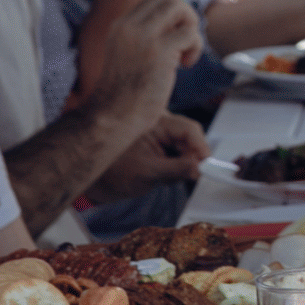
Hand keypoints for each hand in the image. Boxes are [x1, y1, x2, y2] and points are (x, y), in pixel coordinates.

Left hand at [86, 112, 208, 204]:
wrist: (96, 181)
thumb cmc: (114, 172)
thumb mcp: (148, 172)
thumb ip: (178, 169)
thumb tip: (201, 169)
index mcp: (155, 123)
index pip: (188, 129)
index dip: (201, 147)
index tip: (207, 165)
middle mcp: (161, 125)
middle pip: (190, 138)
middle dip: (193, 158)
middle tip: (194, 176)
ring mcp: (162, 136)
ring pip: (187, 148)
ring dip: (185, 164)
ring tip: (167, 177)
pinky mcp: (162, 146)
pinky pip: (180, 155)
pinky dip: (177, 167)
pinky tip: (164, 175)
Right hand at [90, 0, 202, 133]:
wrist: (113, 118)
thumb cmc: (126, 93)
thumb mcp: (130, 54)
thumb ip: (147, 35)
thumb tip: (179, 21)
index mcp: (120, 25)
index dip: (174, 15)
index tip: (175, 37)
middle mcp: (128, 26)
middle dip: (186, 17)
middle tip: (184, 42)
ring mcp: (143, 36)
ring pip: (181, 9)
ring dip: (191, 30)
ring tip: (184, 54)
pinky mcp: (159, 51)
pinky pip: (190, 33)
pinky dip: (195, 48)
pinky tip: (185, 66)